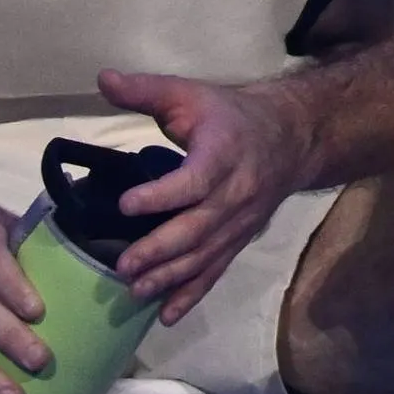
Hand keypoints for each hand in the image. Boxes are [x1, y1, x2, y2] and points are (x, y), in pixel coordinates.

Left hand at [94, 69, 315, 323]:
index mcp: (223, 155)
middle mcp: (235, 195)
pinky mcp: (238, 241)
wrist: (291, 139)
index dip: (160, 196)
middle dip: (161, 251)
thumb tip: (102, 78)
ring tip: (135, 290)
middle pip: (198, 229)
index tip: (125, 206)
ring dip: (170, 277)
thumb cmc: (231, 115)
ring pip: (205, 256)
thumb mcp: (190, 94)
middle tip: (124, 265)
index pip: (193, 182)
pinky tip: (166, 315)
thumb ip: (145, 90)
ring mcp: (238, 224)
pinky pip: (216, 272)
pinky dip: (191, 295)